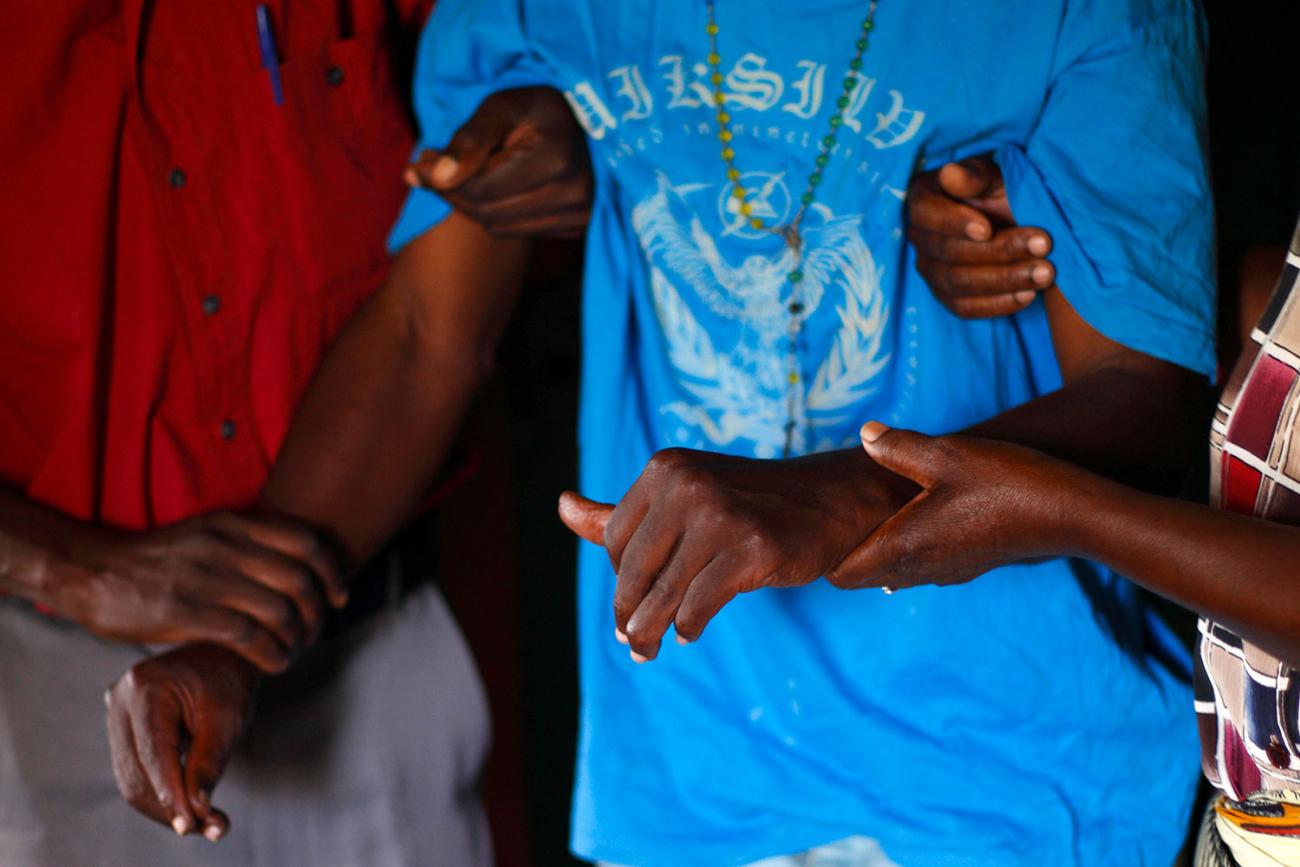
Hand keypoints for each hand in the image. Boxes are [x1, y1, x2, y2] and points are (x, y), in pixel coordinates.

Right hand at [47, 511, 345, 673]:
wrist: (91, 570)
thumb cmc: (155, 561)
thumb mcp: (206, 535)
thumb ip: (247, 545)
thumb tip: (295, 573)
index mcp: (234, 524)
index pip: (307, 542)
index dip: (332, 573)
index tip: (339, 597)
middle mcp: (226, 546)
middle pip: (300, 580)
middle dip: (318, 614)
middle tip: (314, 634)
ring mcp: (206, 578)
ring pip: (280, 611)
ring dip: (297, 639)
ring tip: (293, 652)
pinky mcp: (185, 611)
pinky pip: (249, 636)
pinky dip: (273, 654)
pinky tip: (274, 664)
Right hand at [105, 643, 257, 840]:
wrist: (221, 653)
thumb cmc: (229, 679)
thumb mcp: (227, 718)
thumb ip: (209, 762)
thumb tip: (197, 811)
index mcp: (145, 686)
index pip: (154, 754)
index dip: (171, 794)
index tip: (191, 825)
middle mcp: (120, 699)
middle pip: (138, 774)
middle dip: (173, 808)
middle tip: (213, 829)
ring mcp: (116, 714)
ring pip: (133, 780)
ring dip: (168, 808)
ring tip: (209, 825)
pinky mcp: (123, 728)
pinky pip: (136, 772)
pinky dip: (163, 794)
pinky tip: (193, 809)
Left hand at [404, 86, 591, 238]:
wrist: (592, 118)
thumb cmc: (540, 106)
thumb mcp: (502, 106)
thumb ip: (469, 141)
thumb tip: (434, 177)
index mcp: (556, 161)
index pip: (479, 190)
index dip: (441, 180)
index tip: (419, 161)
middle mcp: (573, 197)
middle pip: (487, 213)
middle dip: (452, 192)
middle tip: (432, 166)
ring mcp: (580, 217)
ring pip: (499, 227)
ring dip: (472, 205)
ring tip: (460, 174)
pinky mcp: (578, 228)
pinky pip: (519, 231)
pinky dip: (497, 213)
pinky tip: (492, 187)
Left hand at [558, 447, 915, 660]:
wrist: (829, 502)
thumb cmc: (747, 505)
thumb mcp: (681, 500)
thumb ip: (620, 512)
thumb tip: (561, 506)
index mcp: (665, 469)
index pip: (616, 539)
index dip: (620, 578)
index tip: (631, 602)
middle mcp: (687, 486)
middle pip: (633, 570)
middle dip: (628, 613)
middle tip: (632, 641)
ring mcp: (720, 516)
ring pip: (663, 594)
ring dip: (650, 632)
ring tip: (647, 649)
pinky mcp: (752, 549)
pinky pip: (699, 605)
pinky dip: (688, 627)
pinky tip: (689, 633)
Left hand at [832, 422, 1083, 590]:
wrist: (1070, 513)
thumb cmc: (1008, 482)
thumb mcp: (948, 454)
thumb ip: (898, 447)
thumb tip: (864, 434)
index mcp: (904, 546)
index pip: (842, 574)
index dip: (823, 553)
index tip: (816, 527)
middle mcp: (921, 569)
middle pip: (861, 577)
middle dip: (842, 553)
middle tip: (834, 518)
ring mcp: (946, 572)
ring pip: (892, 573)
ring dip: (876, 550)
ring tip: (869, 515)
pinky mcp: (968, 566)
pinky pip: (921, 566)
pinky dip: (906, 549)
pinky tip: (915, 517)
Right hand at [907, 154, 1055, 318]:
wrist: (1013, 218)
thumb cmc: (1001, 189)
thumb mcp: (993, 174)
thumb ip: (974, 175)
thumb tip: (950, 173)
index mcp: (924, 201)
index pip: (927, 215)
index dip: (954, 224)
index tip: (988, 228)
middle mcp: (920, 239)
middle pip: (950, 254)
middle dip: (999, 252)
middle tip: (1044, 245)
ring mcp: (931, 271)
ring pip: (959, 284)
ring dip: (1005, 280)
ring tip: (1044, 273)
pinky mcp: (948, 297)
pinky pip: (966, 308)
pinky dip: (998, 304)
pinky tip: (1029, 295)